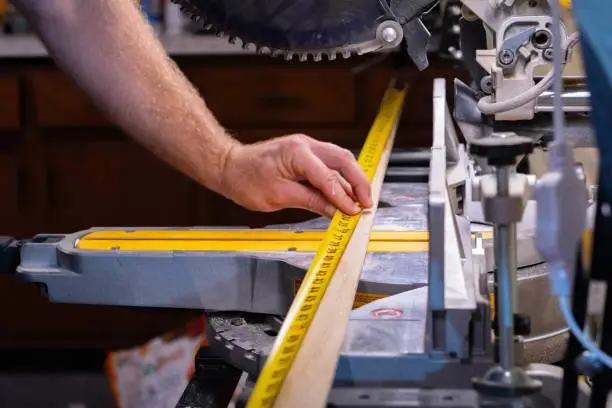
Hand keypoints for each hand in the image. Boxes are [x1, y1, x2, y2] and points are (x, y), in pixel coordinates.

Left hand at [218, 134, 372, 217]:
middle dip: (358, 182)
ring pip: (340, 160)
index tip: (354, 213)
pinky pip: (329, 163)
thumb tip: (336, 212)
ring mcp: (306, 146)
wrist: (229, 166)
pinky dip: (339, 178)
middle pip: (343, 160)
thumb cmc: (246, 181)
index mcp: (297, 153)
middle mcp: (305, 145)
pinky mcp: (305, 153)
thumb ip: (311, 202)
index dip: (343, 197)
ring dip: (352, 179)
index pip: (328, 177)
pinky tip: (344, 193)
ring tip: (360, 200)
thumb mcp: (279, 197)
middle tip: (367, 203)